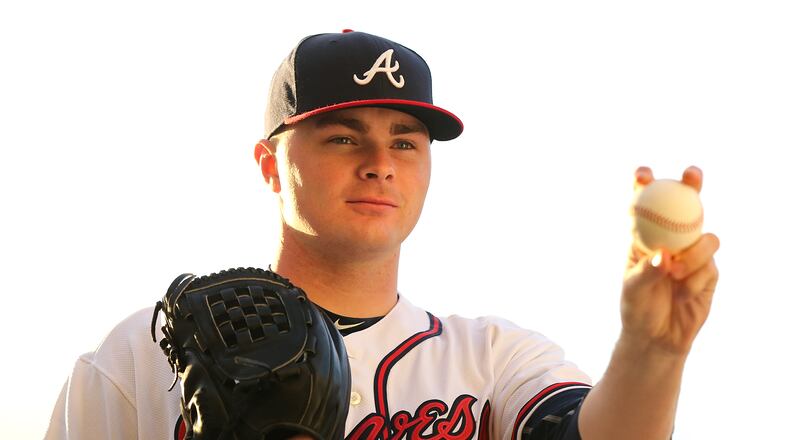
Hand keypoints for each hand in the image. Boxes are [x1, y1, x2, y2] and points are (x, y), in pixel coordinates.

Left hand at [620, 166, 719, 355]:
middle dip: (691, 184)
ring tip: (674, 275)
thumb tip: (663, 254)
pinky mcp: (709, 272)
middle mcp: (671, 240)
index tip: (642, 173)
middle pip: (685, 206)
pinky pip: (709, 266)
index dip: (644, 184)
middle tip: (692, 174)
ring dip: (691, 255)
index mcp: (645, 237)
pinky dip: (695, 280)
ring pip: (704, 238)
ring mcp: (693, 254)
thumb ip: (647, 271)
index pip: (645, 205)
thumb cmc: (637, 308)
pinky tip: (683, 293)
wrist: (657, 337)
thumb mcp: (634, 290)